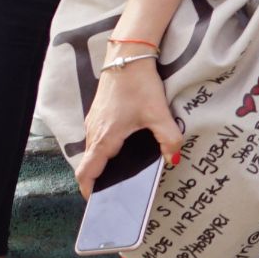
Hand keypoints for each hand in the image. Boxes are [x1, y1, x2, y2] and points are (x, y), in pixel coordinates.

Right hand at [70, 50, 182, 194]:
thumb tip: (172, 158)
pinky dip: (104, 149)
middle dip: (99, 180)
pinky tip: (122, 149)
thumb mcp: (158, 113)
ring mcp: (94, 122)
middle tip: (115, 192)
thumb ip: (168, 139)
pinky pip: (97, 138)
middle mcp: (94, 132)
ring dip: (101, 164)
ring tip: (120, 174)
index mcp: (104, 138)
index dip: (88, 190)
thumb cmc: (138, 84)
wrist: (127, 56)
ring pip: (93, 151)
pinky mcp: (98, 114)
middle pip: (89, 165)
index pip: (86, 173)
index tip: (96, 201)